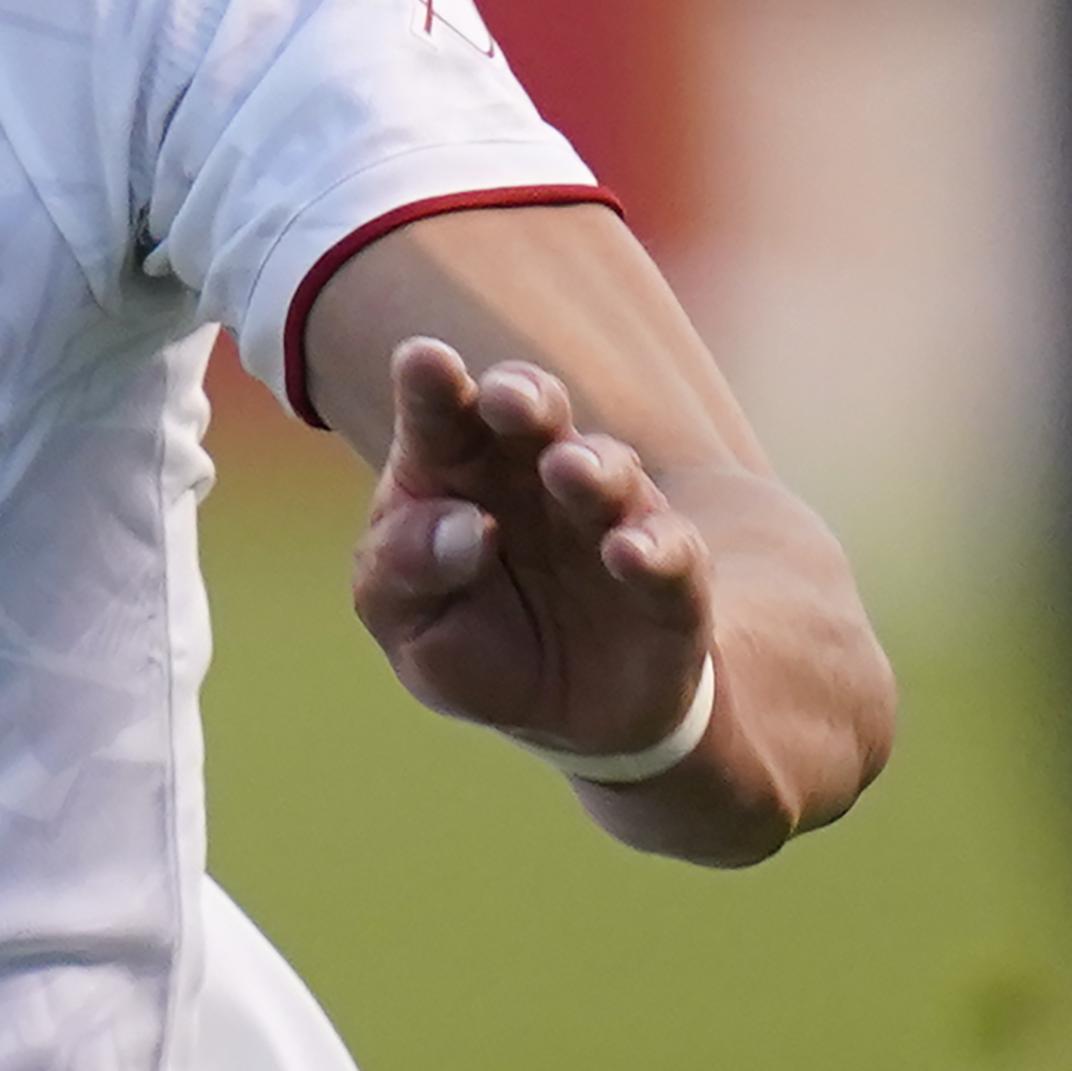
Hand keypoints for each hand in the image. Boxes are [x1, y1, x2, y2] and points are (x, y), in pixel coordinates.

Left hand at [349, 337, 712, 766]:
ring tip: (568, 469)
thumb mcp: (405, 619)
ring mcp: (609, 519)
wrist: (572, 712)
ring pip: (607, 473)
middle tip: (508, 397)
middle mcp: (538, 477)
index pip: (440, 419)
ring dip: (591, 469)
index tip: (423, 358)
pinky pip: (671, 554)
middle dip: (523, 397)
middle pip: (531, 418)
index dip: (432, 387)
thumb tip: (457, 528)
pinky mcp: (671, 578)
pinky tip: (628, 552)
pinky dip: (654, 550)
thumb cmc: (470, 642)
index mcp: (455, 474)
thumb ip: (400, 569)